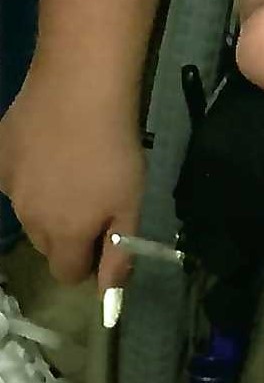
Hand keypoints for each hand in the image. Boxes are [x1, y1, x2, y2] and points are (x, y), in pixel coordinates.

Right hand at [0, 69, 144, 291]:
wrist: (80, 86)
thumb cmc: (115, 146)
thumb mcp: (132, 202)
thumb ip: (119, 253)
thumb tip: (108, 296)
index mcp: (63, 236)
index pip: (68, 273)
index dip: (88, 259)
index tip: (103, 234)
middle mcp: (29, 219)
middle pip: (47, 243)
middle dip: (67, 230)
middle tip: (91, 193)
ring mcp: (9, 187)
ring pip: (28, 209)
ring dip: (46, 199)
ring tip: (72, 161)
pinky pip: (13, 175)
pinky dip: (28, 167)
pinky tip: (47, 142)